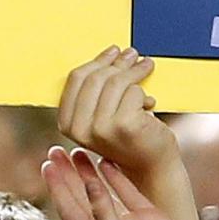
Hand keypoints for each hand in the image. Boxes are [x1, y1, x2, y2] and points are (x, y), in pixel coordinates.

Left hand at [42, 147, 189, 219]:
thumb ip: (102, 212)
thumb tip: (89, 182)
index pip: (67, 206)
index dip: (56, 186)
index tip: (47, 164)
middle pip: (79, 194)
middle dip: (67, 173)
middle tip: (55, 150)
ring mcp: (124, 219)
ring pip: (101, 189)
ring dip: (88, 171)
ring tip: (77, 151)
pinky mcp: (144, 213)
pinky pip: (125, 189)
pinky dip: (116, 175)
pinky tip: (107, 160)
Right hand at [59, 46, 176, 182]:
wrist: (150, 167)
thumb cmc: (128, 136)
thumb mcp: (102, 116)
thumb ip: (96, 93)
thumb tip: (111, 54)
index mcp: (68, 124)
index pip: (76, 79)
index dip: (96, 61)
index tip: (113, 51)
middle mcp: (80, 128)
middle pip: (96, 78)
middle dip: (117, 62)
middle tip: (133, 55)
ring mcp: (102, 128)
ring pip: (116, 82)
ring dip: (135, 70)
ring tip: (146, 66)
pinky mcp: (124, 125)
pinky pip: (134, 91)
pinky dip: (144, 92)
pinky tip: (149, 102)